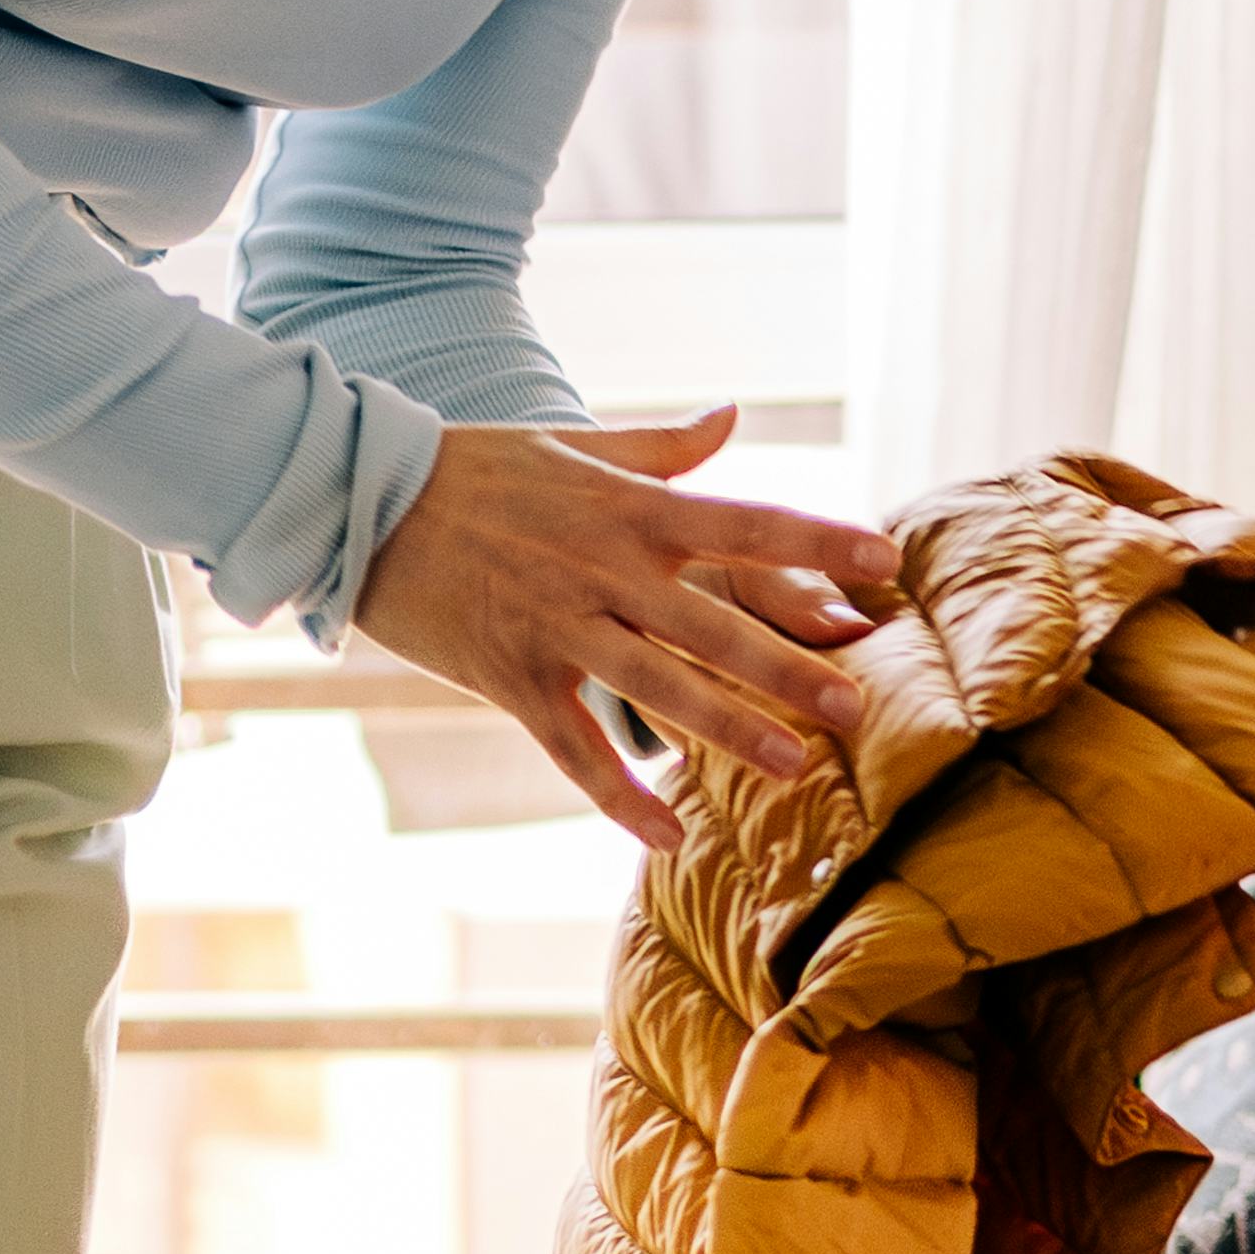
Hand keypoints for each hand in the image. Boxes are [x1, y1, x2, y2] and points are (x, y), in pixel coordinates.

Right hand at [353, 407, 900, 854]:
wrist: (367, 501)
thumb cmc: (479, 469)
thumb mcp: (575, 446)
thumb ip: (664, 449)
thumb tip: (733, 416)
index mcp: (632, 511)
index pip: (747, 524)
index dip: (820, 543)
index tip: (887, 561)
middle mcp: (607, 571)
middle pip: (717, 626)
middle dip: (792, 668)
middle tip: (857, 708)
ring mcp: (561, 628)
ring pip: (660, 691)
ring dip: (730, 732)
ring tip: (795, 769)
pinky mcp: (514, 678)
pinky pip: (575, 750)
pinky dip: (619, 797)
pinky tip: (666, 837)